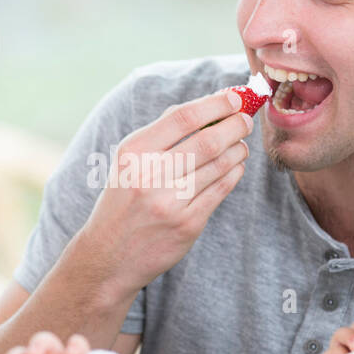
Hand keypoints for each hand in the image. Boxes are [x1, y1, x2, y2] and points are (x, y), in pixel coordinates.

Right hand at [81, 89, 252, 298]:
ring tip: (241, 144)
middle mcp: (150, 176)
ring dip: (238, 149)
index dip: (216, 104)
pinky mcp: (187, 225)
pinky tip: (236, 166)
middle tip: (245, 119)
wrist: (107, 256)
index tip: (235, 97)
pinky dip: (234, 173)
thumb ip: (162, 134)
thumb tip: (209, 104)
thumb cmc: (124, 200)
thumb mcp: (128, 162)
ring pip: (219, 165)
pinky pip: (221, 190)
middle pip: (208, 141)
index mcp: (133, 152)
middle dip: (235, 125)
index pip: (183, 117)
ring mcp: (170, 202)